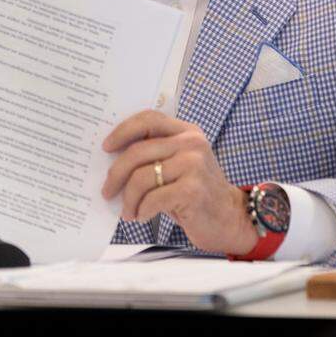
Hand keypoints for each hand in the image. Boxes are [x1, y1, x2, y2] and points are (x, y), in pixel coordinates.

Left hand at [101, 110, 257, 255]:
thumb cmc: (195, 192)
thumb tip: (111, 159)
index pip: (148, 119)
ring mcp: (194, 166)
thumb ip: (156, 154)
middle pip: (137, 151)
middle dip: (115, 174)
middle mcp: (192, 144)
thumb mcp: (179, 164)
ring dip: (128, 199)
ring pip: (141, 177)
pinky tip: (142, 216)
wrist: (229, 218)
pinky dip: (141, 210)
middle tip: (107, 191)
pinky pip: (152, 198)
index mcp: (186, 132)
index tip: (106, 147)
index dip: (123, 131)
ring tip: (128, 210)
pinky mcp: (193, 190)